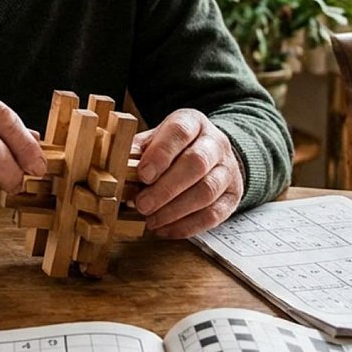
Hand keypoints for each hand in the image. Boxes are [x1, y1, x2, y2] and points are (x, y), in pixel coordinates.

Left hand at [132, 109, 242, 237]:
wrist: (210, 154)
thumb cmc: (173, 147)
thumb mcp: (154, 140)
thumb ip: (138, 151)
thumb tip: (118, 167)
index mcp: (192, 123)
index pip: (180, 132)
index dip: (161, 154)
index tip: (143, 174)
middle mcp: (215, 143)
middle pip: (196, 164)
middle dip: (166, 188)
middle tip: (142, 204)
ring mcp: (228, 169)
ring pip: (207, 191)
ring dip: (175, 210)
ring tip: (151, 220)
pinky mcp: (233, 195)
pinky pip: (214, 214)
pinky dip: (187, 226)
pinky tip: (166, 229)